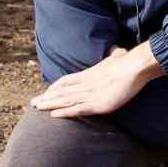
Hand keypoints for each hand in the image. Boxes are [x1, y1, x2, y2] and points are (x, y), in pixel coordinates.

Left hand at [30, 43, 162, 118]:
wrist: (134, 67)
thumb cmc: (128, 62)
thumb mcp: (118, 57)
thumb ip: (115, 57)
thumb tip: (119, 51)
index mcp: (89, 74)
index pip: (67, 80)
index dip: (56, 87)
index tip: (46, 92)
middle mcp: (86, 84)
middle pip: (62, 91)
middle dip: (47, 97)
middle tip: (33, 103)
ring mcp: (90, 94)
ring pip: (65, 100)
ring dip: (50, 104)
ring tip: (36, 107)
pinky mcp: (96, 104)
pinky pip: (76, 109)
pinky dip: (64, 112)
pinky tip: (53, 115)